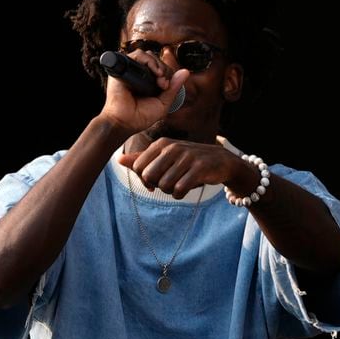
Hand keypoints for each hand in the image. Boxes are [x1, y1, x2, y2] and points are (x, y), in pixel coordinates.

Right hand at [98, 50, 188, 134]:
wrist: (125, 122)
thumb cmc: (140, 117)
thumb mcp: (163, 103)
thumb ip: (173, 88)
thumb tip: (185, 72)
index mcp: (148, 82)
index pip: (161, 67)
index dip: (167, 73)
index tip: (166, 87)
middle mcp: (138, 75)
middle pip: (155, 59)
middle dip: (164, 69)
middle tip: (163, 84)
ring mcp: (130, 71)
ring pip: (146, 55)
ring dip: (157, 63)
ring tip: (159, 76)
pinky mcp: (122, 70)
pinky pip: (136, 56)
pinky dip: (148, 60)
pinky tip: (154, 72)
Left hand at [118, 138, 253, 197]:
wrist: (220, 161)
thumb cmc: (187, 160)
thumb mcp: (164, 156)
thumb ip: (142, 159)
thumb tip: (118, 159)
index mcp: (161, 144)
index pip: (138, 167)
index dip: (144, 179)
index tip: (154, 181)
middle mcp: (173, 148)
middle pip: (149, 177)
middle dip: (156, 185)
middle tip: (167, 183)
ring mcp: (186, 157)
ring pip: (164, 185)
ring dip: (169, 191)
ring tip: (178, 184)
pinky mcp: (199, 169)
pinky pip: (179, 190)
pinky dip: (180, 194)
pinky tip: (185, 188)